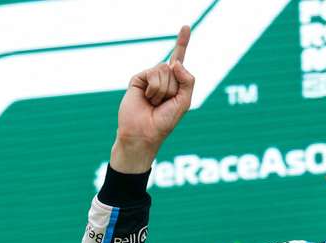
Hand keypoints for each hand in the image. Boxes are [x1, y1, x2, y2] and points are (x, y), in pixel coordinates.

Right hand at [110, 26, 194, 172]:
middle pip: (175, 69)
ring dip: (164, 91)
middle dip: (174, 88)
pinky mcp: (138, 78)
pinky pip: (154, 74)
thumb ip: (187, 80)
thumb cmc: (165, 121)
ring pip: (165, 71)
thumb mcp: (184, 101)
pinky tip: (147, 99)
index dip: (182, 42)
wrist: (144, 133)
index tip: (186, 26)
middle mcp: (162, 77)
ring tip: (154, 102)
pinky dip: (154, 89)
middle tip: (163, 103)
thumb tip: (174, 62)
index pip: (178, 59)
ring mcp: (149, 77)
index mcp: (174, 82)